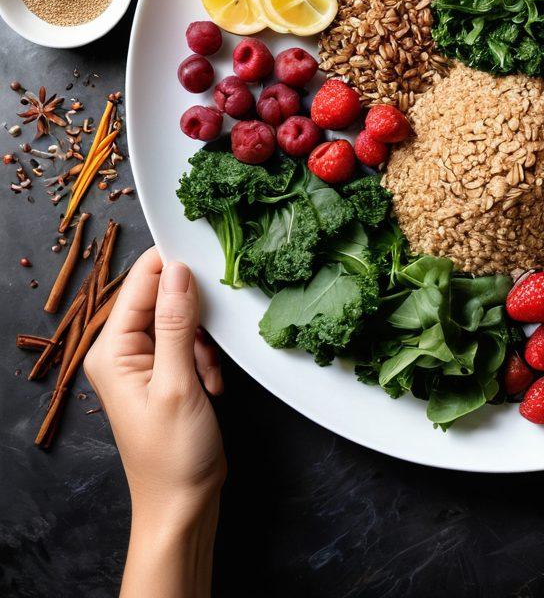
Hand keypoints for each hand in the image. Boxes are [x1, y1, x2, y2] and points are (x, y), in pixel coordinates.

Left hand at [85, 249, 224, 597]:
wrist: (183, 503)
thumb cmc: (172, 455)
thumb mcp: (177, 384)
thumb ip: (178, 324)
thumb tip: (179, 271)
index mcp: (112, 350)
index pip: (139, 284)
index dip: (173, 267)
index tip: (207, 260)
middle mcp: (124, 352)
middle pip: (164, 299)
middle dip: (195, 315)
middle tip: (209, 340)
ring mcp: (147, 362)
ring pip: (184, 321)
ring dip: (205, 342)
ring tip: (207, 376)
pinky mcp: (169, 373)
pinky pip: (193, 343)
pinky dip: (208, 359)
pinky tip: (211, 385)